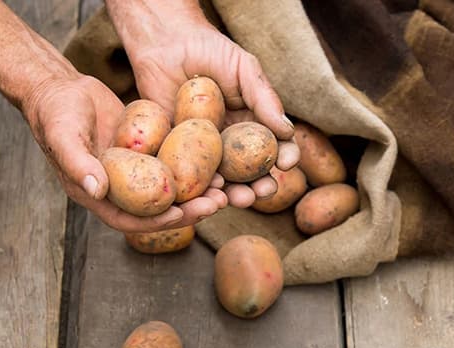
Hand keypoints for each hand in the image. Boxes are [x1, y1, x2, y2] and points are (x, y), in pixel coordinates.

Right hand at [23, 74, 226, 231]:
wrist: (62, 88)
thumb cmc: (55, 112)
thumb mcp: (63, 135)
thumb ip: (77, 163)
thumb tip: (96, 190)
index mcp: (97, 194)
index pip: (130, 218)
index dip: (157, 221)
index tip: (183, 214)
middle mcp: (118, 188)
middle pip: (157, 209)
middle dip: (189, 210)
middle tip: (217, 203)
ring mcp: (134, 171)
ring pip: (169, 189)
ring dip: (197, 192)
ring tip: (224, 189)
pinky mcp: (146, 153)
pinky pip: (171, 163)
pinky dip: (192, 166)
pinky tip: (216, 162)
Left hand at [106, 0, 300, 206]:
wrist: (166, 43)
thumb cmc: (209, 50)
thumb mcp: (244, 69)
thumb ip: (265, 99)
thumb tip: (287, 131)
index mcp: (252, 124)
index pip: (274, 147)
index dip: (284, 158)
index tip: (288, 164)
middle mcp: (231, 142)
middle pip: (250, 173)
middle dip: (259, 187)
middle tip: (262, 192)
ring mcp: (205, 150)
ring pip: (223, 181)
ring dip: (233, 194)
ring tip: (239, 199)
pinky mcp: (178, 153)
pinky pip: (191, 176)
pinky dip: (201, 189)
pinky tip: (209, 191)